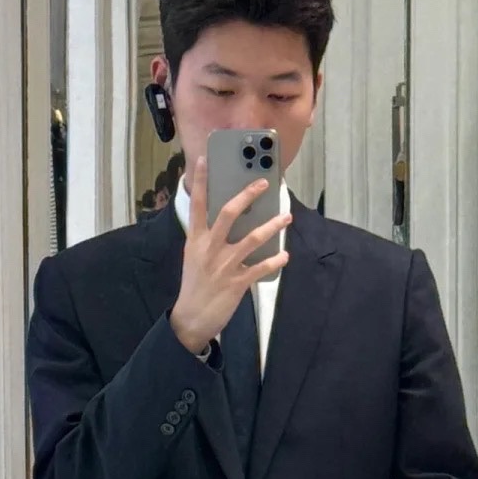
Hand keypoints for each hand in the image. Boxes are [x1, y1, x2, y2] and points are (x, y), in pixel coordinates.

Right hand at [169, 155, 290, 356]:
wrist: (191, 319)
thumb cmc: (195, 285)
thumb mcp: (195, 257)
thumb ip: (209, 238)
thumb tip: (229, 219)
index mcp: (196, 240)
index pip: (197, 205)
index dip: (200, 181)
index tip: (204, 159)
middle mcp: (209, 249)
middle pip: (229, 213)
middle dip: (247, 195)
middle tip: (263, 183)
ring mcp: (224, 265)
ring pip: (252, 238)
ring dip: (272, 226)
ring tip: (286, 217)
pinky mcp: (237, 282)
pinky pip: (260, 267)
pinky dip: (274, 261)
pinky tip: (284, 256)